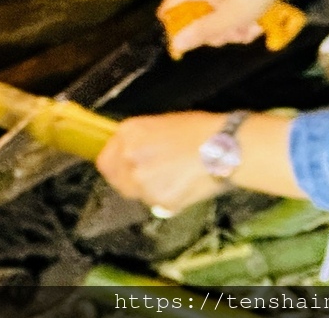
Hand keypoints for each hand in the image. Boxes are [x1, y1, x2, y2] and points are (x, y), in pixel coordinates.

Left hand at [97, 112, 229, 213]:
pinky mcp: (159, 200)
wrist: (224, 146)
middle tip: (152, 175)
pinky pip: (156, 204)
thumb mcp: (161, 124)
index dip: (115, 166)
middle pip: (117, 180)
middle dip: (131, 180)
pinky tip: (181, 185)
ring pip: (136, 194)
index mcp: (129, 133)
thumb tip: (131, 154)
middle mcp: (129, 157)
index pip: (105, 161)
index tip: (124, 168)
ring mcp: (142, 181)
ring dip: (148, 190)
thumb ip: (139, 140)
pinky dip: (165, 199)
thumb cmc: (199, 130)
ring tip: (172, 177)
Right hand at [159, 0, 279, 56]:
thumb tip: (175, 45)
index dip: (177, 31)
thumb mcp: (229, 17)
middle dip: (214, 31)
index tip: (197, 44)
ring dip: (229, 27)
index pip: (167, 12)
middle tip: (235, 35)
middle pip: (190, 16)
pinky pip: (219, 5)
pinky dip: (234, 16)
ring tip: (251, 28)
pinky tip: (253, 21)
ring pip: (208, 14)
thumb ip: (201, 32)